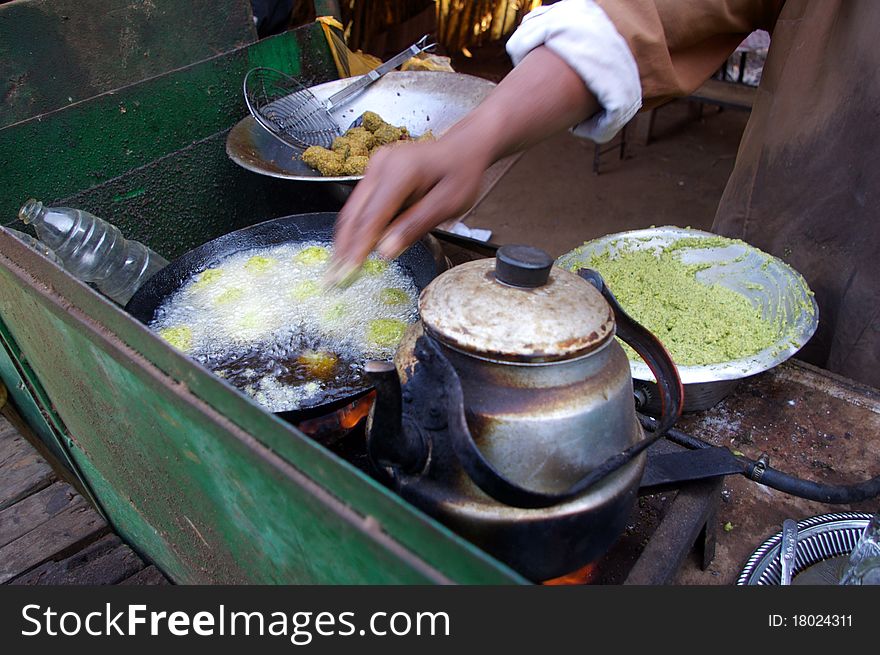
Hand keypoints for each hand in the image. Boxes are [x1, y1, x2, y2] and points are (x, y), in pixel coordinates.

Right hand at [327, 46, 598, 282]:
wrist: (463, 147)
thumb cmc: (460, 175)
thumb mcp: (448, 203)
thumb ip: (416, 225)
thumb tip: (385, 251)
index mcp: (400, 171)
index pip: (373, 216)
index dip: (358, 246)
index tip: (348, 271)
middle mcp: (380, 165)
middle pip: (355, 212)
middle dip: (344, 246)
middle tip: (335, 276)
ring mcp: (374, 167)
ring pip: (353, 209)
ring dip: (345, 239)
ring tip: (339, 267)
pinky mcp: (374, 173)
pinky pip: (361, 204)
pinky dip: (356, 227)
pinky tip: (353, 247)